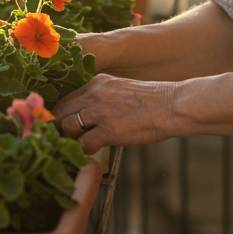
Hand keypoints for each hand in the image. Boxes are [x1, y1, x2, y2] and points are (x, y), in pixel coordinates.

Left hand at [53, 73, 176, 154]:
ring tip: (79, 145)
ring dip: (71, 139)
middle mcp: (94, 94)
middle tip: (65, 138)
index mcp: (97, 82)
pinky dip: (84, 150)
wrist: (171, 106)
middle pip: (61, 112)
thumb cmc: (152, 100)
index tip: (65, 125)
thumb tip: (90, 114)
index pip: (67, 98)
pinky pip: (84, 144)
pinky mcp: (108, 130)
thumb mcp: (121, 88)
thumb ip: (103, 97)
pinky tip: (92, 151)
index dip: (63, 114)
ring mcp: (100, 112)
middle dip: (60, 127)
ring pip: (68, 127)